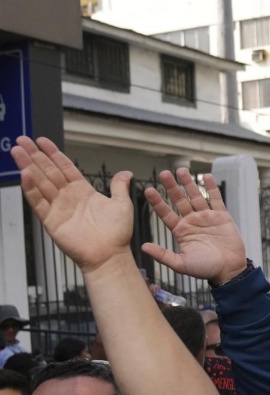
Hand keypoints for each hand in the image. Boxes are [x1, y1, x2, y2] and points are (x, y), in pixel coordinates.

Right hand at [11, 136, 134, 273]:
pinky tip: (24, 174)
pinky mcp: (51, 220)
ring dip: (28, 166)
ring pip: (40, 182)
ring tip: (17, 151)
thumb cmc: (117, 233)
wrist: (110, 254)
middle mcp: (68, 197)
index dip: (53, 154)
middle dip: (35, 155)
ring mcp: (58, 207)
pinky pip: (38, 201)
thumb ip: (119, 187)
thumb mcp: (121, 204)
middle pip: (48, 171)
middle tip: (22, 140)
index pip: (64, 167)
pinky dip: (30, 188)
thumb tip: (126, 173)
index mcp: (83, 191)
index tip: (42, 141)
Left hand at [142, 168, 247, 284]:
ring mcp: (207, 217)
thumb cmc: (205, 269)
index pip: (166, 213)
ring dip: (188, 184)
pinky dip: (211, 188)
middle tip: (164, 174)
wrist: (229, 270)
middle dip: (171, 187)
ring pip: (196, 196)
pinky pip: (216, 199)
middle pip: (179, 200)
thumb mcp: (181, 264)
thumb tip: (143, 246)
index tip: (148, 190)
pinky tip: (206, 177)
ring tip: (181, 170)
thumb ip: (163, 255)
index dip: (157, 202)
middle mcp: (192, 221)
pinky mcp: (222, 217)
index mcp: (181, 231)